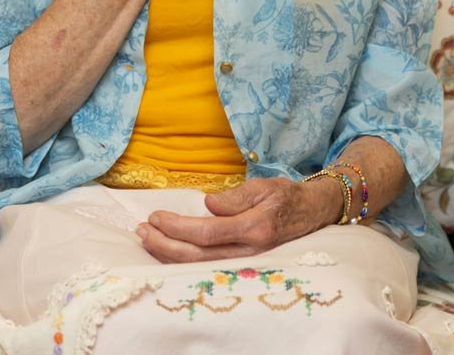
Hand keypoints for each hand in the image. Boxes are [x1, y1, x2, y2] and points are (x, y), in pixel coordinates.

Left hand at [134, 176, 342, 262]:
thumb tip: (208, 204)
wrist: (312, 213)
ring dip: (168, 255)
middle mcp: (250, 251)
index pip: (207, 233)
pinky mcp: (242, 265)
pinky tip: (165, 250)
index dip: (177, 227)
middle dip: (164, 244)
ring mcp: (246, 262)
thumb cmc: (286, 196)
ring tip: (146, 239)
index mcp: (255, 228)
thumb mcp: (264, 187)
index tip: (155, 216)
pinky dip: (182, 261)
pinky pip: (206, 267)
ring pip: (199, 266)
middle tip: (141, 229)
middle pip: (197, 256)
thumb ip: (236, 197)